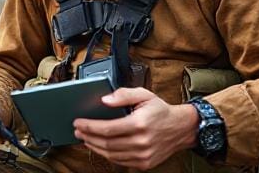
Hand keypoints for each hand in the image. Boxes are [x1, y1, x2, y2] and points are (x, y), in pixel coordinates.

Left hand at [73, 87, 198, 169]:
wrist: (180, 128)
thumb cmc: (160, 111)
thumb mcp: (144, 94)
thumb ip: (123, 94)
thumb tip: (104, 100)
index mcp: (139, 124)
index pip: (107, 129)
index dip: (89, 126)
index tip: (78, 122)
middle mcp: (141, 142)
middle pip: (106, 143)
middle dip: (88, 136)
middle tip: (78, 130)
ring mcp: (143, 155)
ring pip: (110, 154)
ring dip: (94, 147)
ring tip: (85, 138)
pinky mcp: (144, 164)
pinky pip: (119, 161)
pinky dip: (107, 154)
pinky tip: (100, 147)